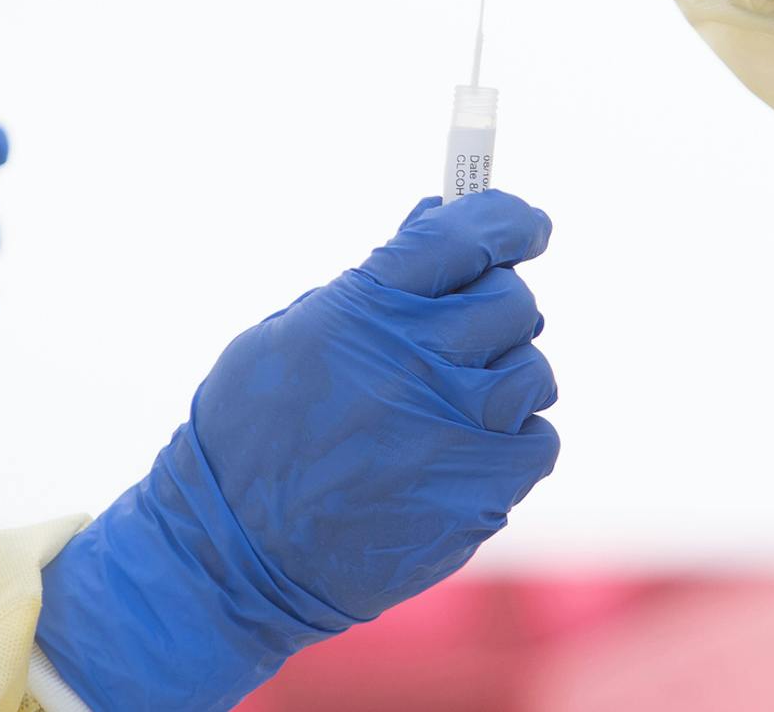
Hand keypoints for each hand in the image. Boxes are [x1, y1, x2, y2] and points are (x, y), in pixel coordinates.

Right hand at [35, 191, 560, 711]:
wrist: (235, 554)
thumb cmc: (252, 433)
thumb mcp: (291, 332)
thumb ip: (373, 279)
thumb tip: (436, 218)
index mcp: (370, 306)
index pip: (468, 235)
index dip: (507, 219)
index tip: (525, 224)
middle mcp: (423, 360)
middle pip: (513, 300)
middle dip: (495, 304)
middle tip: (466, 325)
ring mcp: (459, 429)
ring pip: (534, 370)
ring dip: (504, 375)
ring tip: (452, 400)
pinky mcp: (483, 491)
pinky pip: (538, 440)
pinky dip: (513, 440)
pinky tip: (463, 449)